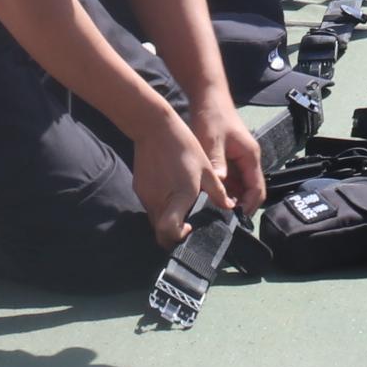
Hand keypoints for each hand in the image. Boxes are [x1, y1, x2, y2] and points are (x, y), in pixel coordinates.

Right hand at [130, 116, 211, 234]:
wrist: (154, 128)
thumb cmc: (183, 147)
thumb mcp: (206, 170)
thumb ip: (217, 193)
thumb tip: (228, 207)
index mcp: (177, 199)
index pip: (169, 232)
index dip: (177, 238)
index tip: (188, 229)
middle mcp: (158, 202)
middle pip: (161, 232)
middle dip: (173, 232)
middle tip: (187, 223)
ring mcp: (145, 196)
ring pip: (154, 219)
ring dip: (167, 219)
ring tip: (180, 203)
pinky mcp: (139, 189)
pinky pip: (150, 205)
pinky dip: (160, 206)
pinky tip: (169, 190)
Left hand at [200, 106, 265, 212]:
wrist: (209, 98)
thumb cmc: (213, 116)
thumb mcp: (213, 140)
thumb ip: (217, 163)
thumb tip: (219, 187)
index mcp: (250, 157)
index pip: (258, 189)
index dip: (249, 206)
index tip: (234, 218)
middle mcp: (248, 161)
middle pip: (250, 192)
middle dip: (239, 206)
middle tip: (221, 219)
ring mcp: (239, 162)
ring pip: (239, 188)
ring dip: (230, 200)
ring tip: (213, 211)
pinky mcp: (229, 161)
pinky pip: (230, 182)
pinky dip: (223, 191)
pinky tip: (209, 198)